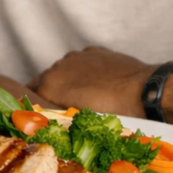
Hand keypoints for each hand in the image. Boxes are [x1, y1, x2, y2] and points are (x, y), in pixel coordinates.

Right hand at [28, 46, 155, 116]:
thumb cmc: (110, 113)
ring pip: (67, 69)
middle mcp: (60, 64)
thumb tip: (49, 120)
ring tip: (85, 98)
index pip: (29, 92)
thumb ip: (58, 115)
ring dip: (71, 81)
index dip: (34, 104)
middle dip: (53, 92)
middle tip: (63, 110)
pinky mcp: (97, 51)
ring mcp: (80, 55)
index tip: (38, 113)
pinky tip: (98, 83)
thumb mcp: (77, 121)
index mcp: (50, 82)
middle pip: (48, 79)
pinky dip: (87, 71)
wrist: (143, 91)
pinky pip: (85, 62)